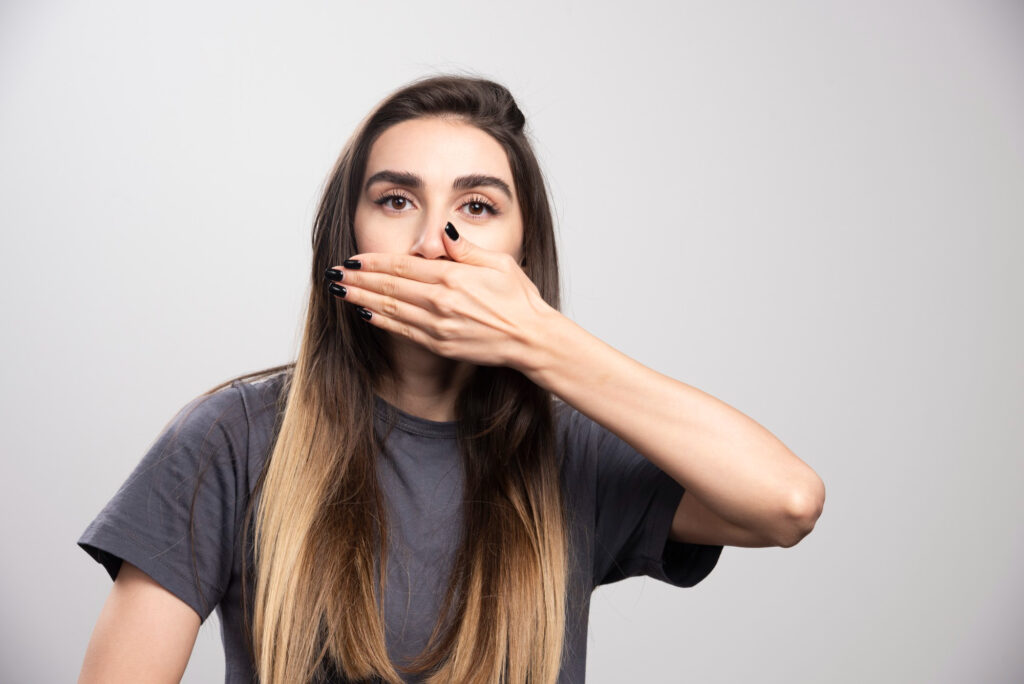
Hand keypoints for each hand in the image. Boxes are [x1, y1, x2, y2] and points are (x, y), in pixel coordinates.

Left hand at [325, 223, 554, 370]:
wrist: (531, 339)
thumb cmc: (519, 299)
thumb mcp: (497, 263)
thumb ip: (464, 248)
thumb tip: (441, 232)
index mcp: (453, 277)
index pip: (402, 265)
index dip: (373, 262)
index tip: (352, 259)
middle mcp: (440, 302)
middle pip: (389, 286)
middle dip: (358, 279)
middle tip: (333, 274)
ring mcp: (438, 326)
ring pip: (390, 309)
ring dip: (361, 299)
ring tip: (339, 292)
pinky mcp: (439, 345)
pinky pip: (402, 331)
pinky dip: (381, 321)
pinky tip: (365, 314)